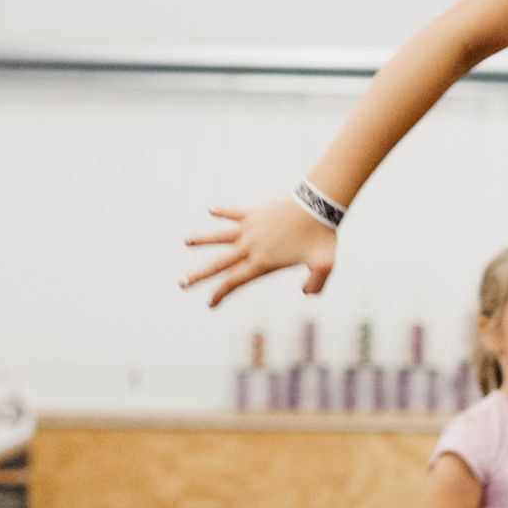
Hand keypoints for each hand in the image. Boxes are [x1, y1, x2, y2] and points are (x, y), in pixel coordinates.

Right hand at [183, 196, 336, 308]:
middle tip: (182, 283)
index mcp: (263, 261)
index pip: (236, 281)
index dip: (221, 293)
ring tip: (185, 242)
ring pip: (220, 236)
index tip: (210, 303)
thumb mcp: (325, 266)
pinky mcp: (255, 213)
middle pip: (220, 263)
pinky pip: (234, 213)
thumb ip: (316, 285)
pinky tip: (210, 210)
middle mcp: (251, 245)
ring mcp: (251, 228)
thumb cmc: (322, 237)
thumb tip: (307, 294)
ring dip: (202, 240)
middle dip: (200, 275)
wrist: (318, 204)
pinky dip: (222, 212)